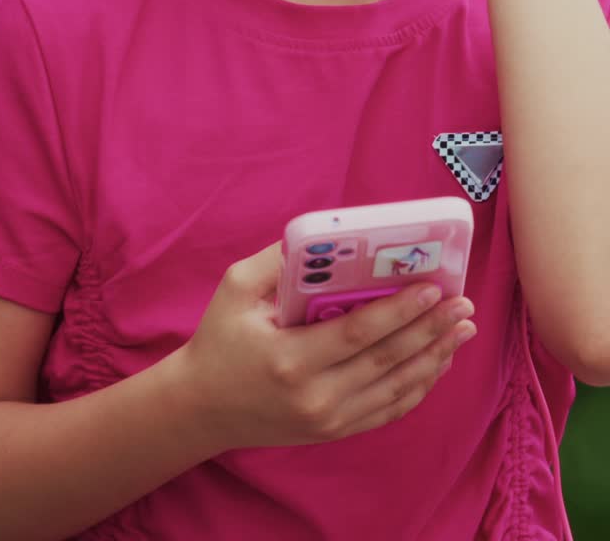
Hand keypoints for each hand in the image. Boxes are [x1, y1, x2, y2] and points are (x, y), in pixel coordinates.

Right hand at [178, 241, 475, 451]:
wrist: (202, 408)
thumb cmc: (219, 340)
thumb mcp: (236, 290)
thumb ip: (277, 261)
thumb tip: (324, 234)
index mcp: (291, 358)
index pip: (360, 333)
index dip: (401, 310)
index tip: (433, 286)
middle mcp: (316, 396)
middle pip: (388, 360)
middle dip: (431, 329)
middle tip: (463, 304)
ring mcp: (329, 420)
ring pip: (397, 388)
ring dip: (435, 356)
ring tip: (462, 329)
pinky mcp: (335, 431)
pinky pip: (389, 409)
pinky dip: (418, 385)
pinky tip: (437, 361)